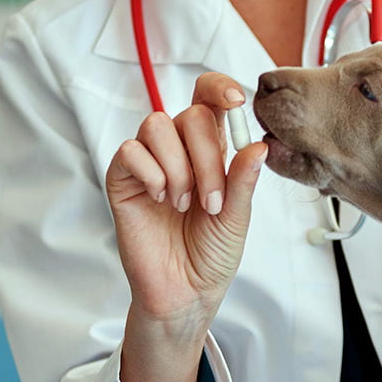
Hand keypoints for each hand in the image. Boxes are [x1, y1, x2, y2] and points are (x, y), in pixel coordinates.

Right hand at [105, 72, 266, 327]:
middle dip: (206, 157)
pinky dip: (151, 173)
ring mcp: (149, 163)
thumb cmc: (211, 255)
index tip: (238, 101)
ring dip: (179, 167)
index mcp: (210, 152)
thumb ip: (243, 181)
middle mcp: (179, 151)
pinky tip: (162, 200)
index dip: (220, 89)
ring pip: (157, 125)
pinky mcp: (123, 180)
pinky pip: (130, 152)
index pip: (210, 100)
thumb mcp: (237, 217)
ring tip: (185, 206)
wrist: (186, 292)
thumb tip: (258, 144)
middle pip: (190, 115)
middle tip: (211, 203)